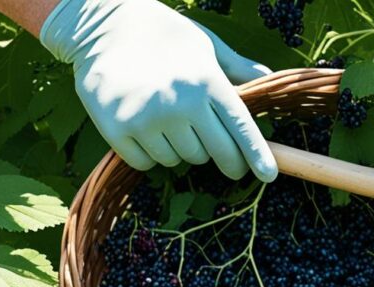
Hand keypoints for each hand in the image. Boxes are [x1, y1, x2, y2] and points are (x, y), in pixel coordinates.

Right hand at [40, 0, 277, 180]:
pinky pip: (147, 163)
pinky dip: (149, 154)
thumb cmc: (163, 34)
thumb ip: (237, 68)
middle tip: (215, 149)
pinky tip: (144, 128)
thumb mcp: (205, 45)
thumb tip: (270, 77)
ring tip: (167, 119)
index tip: (268, 175)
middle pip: (213, 153)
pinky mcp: (118, 130)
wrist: (104, 25)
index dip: (256, 156)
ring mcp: (148, 119)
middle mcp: (180, 104)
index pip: (240, 130)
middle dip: (219, 155)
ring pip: (179, 160)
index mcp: (207, 82)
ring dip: (179, 149)